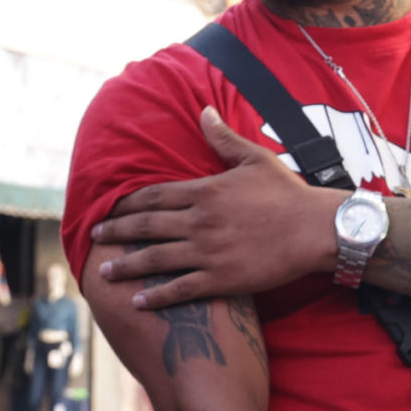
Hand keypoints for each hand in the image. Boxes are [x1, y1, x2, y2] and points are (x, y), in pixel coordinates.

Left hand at [91, 108, 343, 308]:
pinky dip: (156, 296)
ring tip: (104, 272)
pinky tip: (137, 301)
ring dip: (127, 265)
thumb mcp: (254, 158)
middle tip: (94, 238)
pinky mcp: (221, 279)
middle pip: (146, 226)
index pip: (154, 196)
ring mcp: (208, 252)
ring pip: (156, 259)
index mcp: (205, 191)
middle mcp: (199, 221)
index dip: (127, 204)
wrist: (315, 230)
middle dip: (116, 232)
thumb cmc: (288, 193)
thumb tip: (203, 110)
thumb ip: (222, 137)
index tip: (109, 209)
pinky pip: (180, 289)